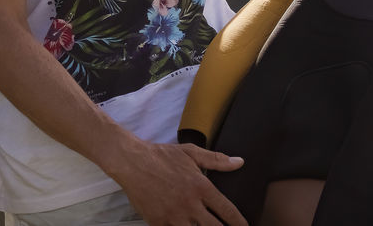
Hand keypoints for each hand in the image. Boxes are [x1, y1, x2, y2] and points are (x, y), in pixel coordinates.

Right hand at [107, 140, 247, 225]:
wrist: (132, 162)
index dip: (238, 222)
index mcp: (201, 187)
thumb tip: (239, 162)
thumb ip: (217, 160)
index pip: (227, 210)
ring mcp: (174, 216)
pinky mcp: (158, 223)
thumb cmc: (162, 156)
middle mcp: (190, 204)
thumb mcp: (192, 153)